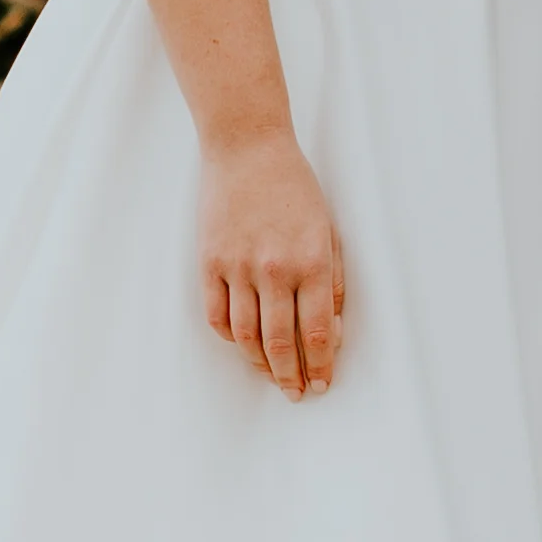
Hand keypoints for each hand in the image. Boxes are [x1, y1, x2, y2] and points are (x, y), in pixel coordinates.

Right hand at [198, 130, 348, 397]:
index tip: (322, 384)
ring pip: (246, 335)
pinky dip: (229, 338)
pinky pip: (217, 315)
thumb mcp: (329, 229)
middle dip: (291, 376)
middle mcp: (275, 269)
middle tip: (297, 393)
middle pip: (281, 342)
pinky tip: (242, 345)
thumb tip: (330, 326)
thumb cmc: (295, 187)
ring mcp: (238, 266)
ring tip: (270, 376)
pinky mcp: (210, 261)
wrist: (248, 148)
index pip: (316, 332)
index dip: (320, 365)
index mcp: (311, 261)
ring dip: (260, 364)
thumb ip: (332, 279)